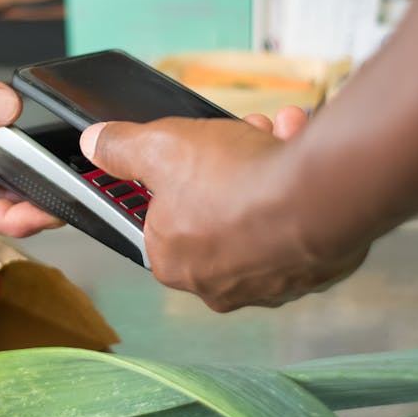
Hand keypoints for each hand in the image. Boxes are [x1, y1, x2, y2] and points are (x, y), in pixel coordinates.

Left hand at [80, 111, 368, 311]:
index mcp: (173, 262)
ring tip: (276, 133)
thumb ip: (122, 148)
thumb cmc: (237, 182)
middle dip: (228, 165)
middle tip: (240, 134)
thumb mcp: (161, 147)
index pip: (161, 220)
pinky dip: (298, 186)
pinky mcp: (311, 271)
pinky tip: (300, 152)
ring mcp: (269, 282)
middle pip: (215, 210)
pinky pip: (298, 222)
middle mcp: (218, 283)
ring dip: (265, 164)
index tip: (191, 153)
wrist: (320, 197)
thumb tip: (97, 143)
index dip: (176, 178)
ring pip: (261, 213)